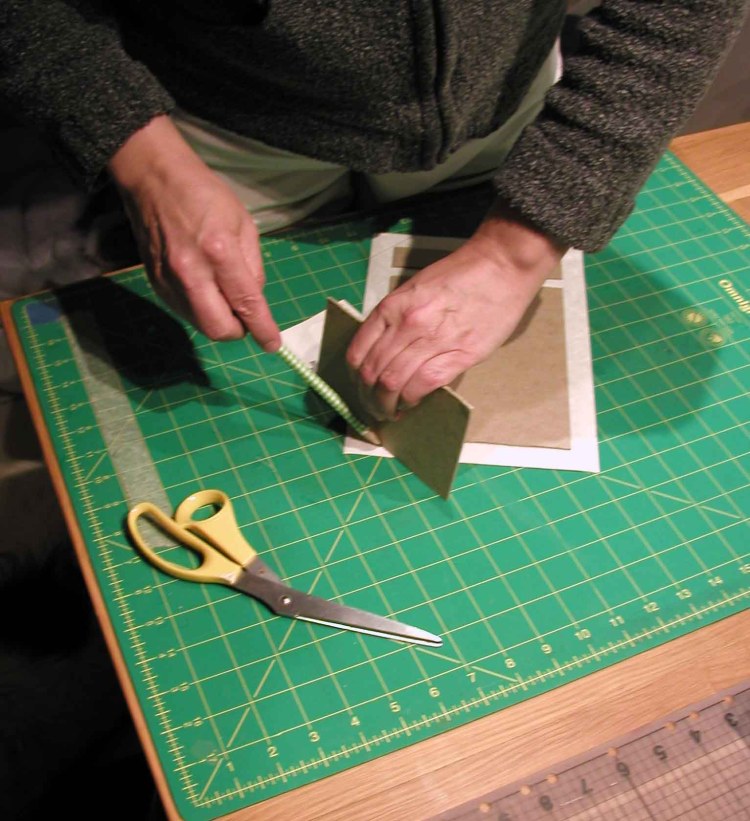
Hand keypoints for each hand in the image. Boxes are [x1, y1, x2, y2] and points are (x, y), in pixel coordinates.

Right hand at [108, 115, 280, 349]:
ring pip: (200, 325)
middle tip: (246, 317)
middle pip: (218, 328)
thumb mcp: (244, 225)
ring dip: (219, 320)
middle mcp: (191, 272)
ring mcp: (169, 280)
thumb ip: (253, 267)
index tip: (272, 344)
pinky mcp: (156, 283)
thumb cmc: (204, 195)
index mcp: (219, 251)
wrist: (154, 179)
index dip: (262, 329)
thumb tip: (254, 301)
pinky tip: (206, 289)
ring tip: (224, 294)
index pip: (246, 304)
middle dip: (238, 331)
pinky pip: (185, 312)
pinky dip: (201, 310)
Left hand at [346, 205, 566, 419]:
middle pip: (374, 373)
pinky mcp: (459, 355)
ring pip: (393, 383)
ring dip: (387, 404)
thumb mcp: (415, 289)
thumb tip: (384, 350)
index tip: (360, 388)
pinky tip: (411, 404)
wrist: (500, 267)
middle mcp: (407, 324)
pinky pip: (423, 385)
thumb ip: (396, 318)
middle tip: (374, 407)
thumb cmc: (459, 275)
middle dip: (369, 397)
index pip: (359, 352)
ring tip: (390, 411)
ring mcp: (432, 340)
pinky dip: (411, 399)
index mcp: (393, 306)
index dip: (355, 378)